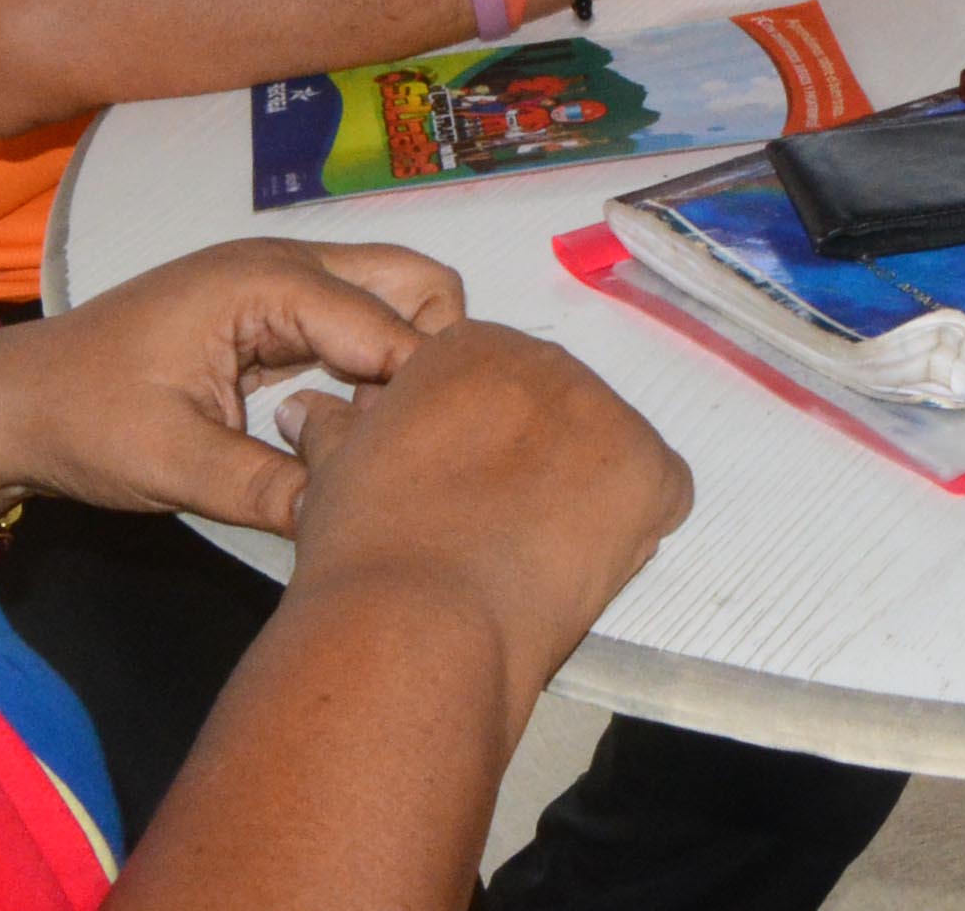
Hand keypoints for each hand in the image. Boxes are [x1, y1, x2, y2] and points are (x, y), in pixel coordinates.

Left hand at [0, 240, 466, 535]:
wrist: (14, 405)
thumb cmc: (83, 419)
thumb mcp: (174, 463)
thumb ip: (268, 487)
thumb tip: (348, 520)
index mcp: (267, 282)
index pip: (391, 325)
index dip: (417, 394)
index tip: (424, 463)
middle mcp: (287, 267)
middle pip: (415, 283)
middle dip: (432, 356)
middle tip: (408, 442)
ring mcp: (281, 288)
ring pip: (392, 302)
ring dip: (403, 364)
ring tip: (380, 444)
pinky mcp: (273, 318)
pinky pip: (355, 328)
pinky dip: (372, 371)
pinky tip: (350, 434)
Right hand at [271, 321, 692, 699]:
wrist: (417, 619)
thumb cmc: (368, 544)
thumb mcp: (336, 469)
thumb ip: (334, 427)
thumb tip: (305, 408)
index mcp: (470, 346)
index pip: (492, 377)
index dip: (478, 440)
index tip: (457, 487)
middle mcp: (548, 363)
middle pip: (555, 407)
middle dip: (534, 460)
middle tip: (494, 525)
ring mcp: (610, 415)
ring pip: (607, 451)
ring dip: (581, 494)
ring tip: (529, 553)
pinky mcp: (655, 474)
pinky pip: (658, 494)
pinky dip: (631, 528)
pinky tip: (577, 565)